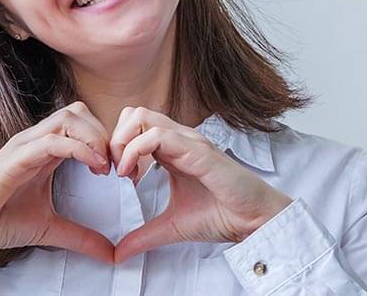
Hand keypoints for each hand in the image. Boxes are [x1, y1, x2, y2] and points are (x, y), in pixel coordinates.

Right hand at [0, 101, 115, 263]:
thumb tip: (110, 253)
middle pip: (77, 112)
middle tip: (115, 165)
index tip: (118, 169)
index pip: (80, 123)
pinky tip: (94, 167)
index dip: (104, 140)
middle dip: (103, 134)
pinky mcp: (16, 158)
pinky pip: (52, 141)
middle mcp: (34, 141)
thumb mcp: (50, 229)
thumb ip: (80, 236)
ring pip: (68, 118)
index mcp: (43, 150)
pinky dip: (79, 149)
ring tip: (105, 166)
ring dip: (94, 138)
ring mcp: (24, 146)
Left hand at [109, 107, 291, 262]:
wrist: (252, 221)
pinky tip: (134, 176)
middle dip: (114, 139)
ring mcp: (188, 141)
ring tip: (124, 173)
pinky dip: (135, 151)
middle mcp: (178, 139)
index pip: (132, 127)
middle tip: (115, 171)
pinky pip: (158, 135)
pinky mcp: (197, 150)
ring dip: (122, 143)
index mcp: (171, 149)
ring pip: (141, 117)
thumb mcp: (170, 226)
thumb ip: (143, 236)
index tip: (115, 176)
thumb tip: (118, 254)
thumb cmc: (220, 215)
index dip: (116, 147)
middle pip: (132, 114)